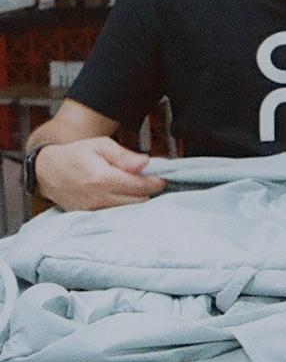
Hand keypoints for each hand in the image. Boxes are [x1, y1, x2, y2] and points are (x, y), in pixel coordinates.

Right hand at [34, 137, 166, 211]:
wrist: (48, 170)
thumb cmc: (76, 154)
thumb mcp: (101, 145)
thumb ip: (124, 155)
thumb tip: (145, 163)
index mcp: (102, 177)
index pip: (138, 186)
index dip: (154, 183)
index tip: (161, 179)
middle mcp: (97, 197)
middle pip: (138, 201)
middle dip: (146, 191)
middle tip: (148, 181)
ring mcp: (93, 209)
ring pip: (128, 210)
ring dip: (136, 199)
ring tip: (134, 186)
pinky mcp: (89, 216)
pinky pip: (115, 214)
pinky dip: (123, 206)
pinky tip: (122, 195)